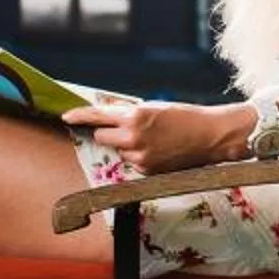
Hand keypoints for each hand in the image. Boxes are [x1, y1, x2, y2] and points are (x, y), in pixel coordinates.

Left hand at [59, 99, 245, 172]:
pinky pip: (133, 162)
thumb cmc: (185, 116)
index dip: (79, 116)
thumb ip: (129, 112)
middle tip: (130, 128)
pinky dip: (140, 157)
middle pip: (103, 136)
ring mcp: (139, 157)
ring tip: (154, 140)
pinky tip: (159, 151)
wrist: (211, 135)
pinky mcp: (147, 171)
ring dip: (128, 146)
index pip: (98, 116)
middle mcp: (133, 138)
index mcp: (134, 116)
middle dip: (111, 132)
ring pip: (120, 150)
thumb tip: (108, 114)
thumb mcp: (154, 107)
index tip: (66, 116)